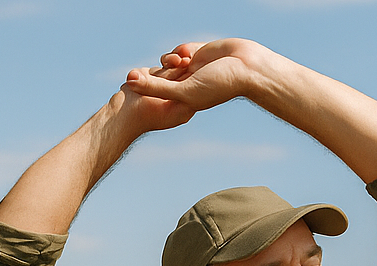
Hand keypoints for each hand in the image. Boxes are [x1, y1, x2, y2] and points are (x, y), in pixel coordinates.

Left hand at [124, 39, 276, 112]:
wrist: (247, 66)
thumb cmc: (219, 85)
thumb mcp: (183, 90)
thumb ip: (156, 87)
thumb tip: (129, 81)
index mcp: (181, 103)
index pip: (154, 97)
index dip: (143, 90)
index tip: (131, 87)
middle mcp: (184, 88)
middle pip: (157, 80)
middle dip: (153, 75)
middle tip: (147, 73)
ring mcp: (189, 71)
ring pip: (165, 65)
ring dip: (168, 62)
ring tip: (181, 63)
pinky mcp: (195, 54)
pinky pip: (176, 52)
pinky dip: (177, 52)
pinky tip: (187, 55)